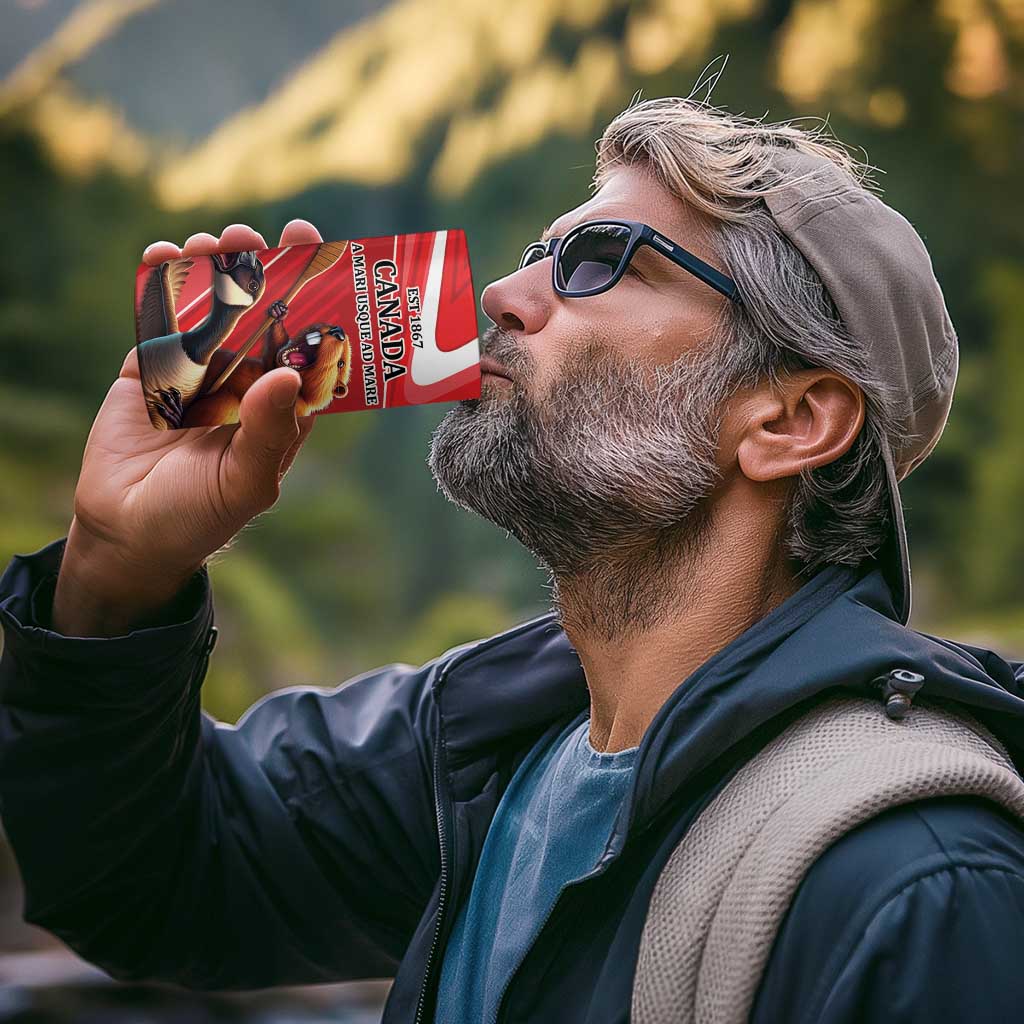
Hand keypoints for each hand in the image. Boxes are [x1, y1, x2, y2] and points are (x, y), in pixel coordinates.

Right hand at [53, 220, 324, 635]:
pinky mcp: (151, 369)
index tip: (316, 252)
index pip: (304, 344)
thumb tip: (288, 372)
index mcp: (280, 406)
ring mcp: (197, 371)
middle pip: (259, 314)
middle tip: (253, 235)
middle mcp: (244, 381)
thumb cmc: (200, 516)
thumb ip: (269, 430)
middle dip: (259, 271)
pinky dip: (159, 285)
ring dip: (211, 270)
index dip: (313, 299)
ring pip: (210, 308)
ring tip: (210, 242)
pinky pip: (158, 319)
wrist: (127, 533)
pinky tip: (161, 256)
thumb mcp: (245, 481)